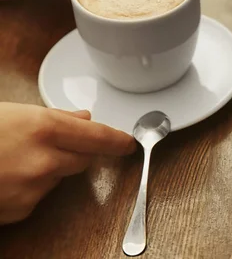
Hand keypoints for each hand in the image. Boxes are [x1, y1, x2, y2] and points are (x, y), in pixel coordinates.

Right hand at [0, 103, 134, 224]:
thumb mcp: (13, 113)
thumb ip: (54, 116)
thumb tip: (84, 119)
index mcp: (45, 128)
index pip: (99, 137)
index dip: (117, 140)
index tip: (128, 143)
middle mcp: (46, 161)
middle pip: (84, 158)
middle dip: (75, 151)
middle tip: (47, 143)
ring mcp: (35, 188)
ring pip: (60, 177)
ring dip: (50, 170)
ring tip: (14, 159)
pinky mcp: (23, 210)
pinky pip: (39, 196)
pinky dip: (30, 188)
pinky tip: (8, 177)